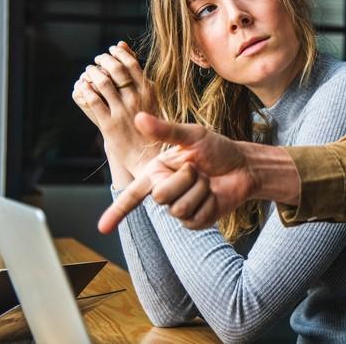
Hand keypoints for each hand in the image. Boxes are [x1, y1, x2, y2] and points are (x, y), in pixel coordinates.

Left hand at [71, 41, 158, 182]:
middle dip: (103, 60)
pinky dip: (86, 90)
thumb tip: (123, 46)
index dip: (118, 53)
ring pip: (103, 83)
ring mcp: (122, 112)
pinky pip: (93, 101)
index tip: (111, 50)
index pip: (131, 64)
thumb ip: (137, 75)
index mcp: (149, 92)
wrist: (148, 156)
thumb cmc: (150, 125)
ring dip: (92, 73)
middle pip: (116, 70)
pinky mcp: (109, 125)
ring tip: (89, 71)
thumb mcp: (150, 97)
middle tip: (98, 60)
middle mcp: (136, 100)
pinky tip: (83, 87)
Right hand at [97, 112, 258, 232]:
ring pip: (179, 208)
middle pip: (161, 196)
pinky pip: (195, 218)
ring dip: (199, 190)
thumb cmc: (217, 149)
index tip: (101, 228)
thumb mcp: (193, 135)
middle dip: (185, 179)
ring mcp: (180, 208)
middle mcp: (164, 191)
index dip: (116, 212)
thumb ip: (166, 130)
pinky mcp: (196, 221)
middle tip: (198, 169)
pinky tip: (214, 195)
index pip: (132, 194)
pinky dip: (209, 203)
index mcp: (157, 172)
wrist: (243, 166)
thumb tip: (138, 118)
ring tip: (207, 181)